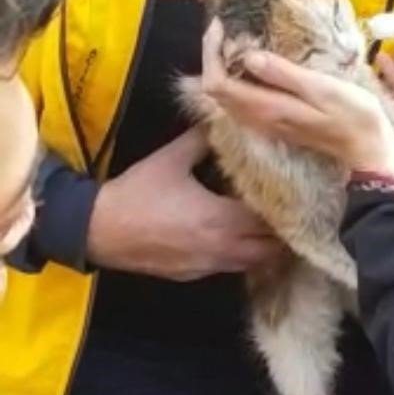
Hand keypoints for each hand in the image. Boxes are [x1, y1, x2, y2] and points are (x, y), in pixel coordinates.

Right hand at [87, 128, 274, 280]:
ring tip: (269, 229)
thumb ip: (202, 140)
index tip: (293, 193)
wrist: (100, 230)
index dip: (284, 207)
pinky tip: (239, 241)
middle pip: (271, 249)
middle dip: (282, 232)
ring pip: (254, 264)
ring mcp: (210, 266)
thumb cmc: (137, 193)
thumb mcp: (171, 159)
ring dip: (265, 249)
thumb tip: (222, 119)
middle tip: (288, 212)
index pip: (270, 218)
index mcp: (221, 218)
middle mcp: (222, 247)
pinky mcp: (196, 276)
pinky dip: (242, 258)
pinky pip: (231, 269)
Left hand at [200, 20, 393, 174]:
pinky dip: (238, 78)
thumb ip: (284, 74)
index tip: (221, 25)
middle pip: (216, 91)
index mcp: (267, 108)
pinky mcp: (274, 121)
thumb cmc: (353, 116)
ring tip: (235, 38)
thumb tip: (249, 57)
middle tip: (225, 27)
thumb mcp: (322, 88)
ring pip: (227, 97)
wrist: (368, 148)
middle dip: (213, 56)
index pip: (218, 84)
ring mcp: (266, 123)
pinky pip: (242, 100)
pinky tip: (253, 61)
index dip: (211, 53)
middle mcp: (259, 119)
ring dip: (224, 67)